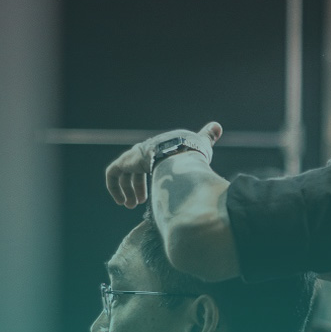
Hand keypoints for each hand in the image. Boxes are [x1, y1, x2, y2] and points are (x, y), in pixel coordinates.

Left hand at [105, 123, 221, 207]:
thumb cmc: (194, 151)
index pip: (149, 164)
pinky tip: (121, 200)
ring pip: (123, 174)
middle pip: (135, 171)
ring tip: (131, 205)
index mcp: (159, 148)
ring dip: (126, 191)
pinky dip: (114, 188)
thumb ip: (208, 136)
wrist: (181, 153)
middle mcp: (144, 151)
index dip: (149, 178)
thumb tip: (218, 126)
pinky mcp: (125, 162)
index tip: (150, 195)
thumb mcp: (201, 143)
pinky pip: (112, 174)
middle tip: (138, 202)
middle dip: (137, 187)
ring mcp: (133, 156)